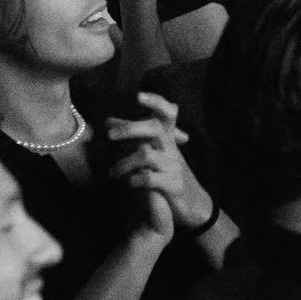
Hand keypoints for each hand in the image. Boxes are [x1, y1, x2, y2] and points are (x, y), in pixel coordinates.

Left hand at [104, 93, 214, 230]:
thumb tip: (108, 119)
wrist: (192, 203)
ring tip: (112, 173)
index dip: (155, 102)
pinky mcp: (174, 185)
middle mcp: (171, 148)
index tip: (137, 96)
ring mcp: (174, 166)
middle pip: (155, 128)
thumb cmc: (165, 174)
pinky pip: (150, 178)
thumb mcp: (153, 153)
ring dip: (124, 163)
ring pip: (146, 154)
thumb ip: (133, 137)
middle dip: (130, 128)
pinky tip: (128, 184)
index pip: (166, 113)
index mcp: (166, 138)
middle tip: (109, 134)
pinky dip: (135, 180)